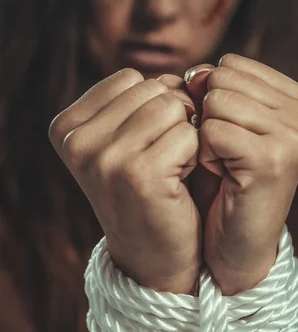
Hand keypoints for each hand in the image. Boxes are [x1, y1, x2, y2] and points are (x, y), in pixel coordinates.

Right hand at [49, 69, 200, 294]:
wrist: (155, 256)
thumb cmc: (149, 189)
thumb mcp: (127, 138)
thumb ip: (141, 99)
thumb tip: (191, 76)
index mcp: (67, 127)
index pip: (132, 78)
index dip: (154, 106)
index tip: (146, 145)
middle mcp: (77, 141)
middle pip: (153, 88)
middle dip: (173, 119)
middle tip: (162, 160)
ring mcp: (104, 158)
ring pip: (173, 106)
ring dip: (186, 135)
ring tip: (170, 168)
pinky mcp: (138, 174)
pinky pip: (190, 133)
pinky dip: (196, 154)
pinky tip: (180, 181)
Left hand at [185, 54, 297, 294]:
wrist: (238, 244)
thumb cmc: (226, 180)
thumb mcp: (222, 122)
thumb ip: (211, 88)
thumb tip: (195, 72)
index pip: (230, 64)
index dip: (213, 99)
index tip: (230, 136)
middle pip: (221, 80)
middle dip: (208, 117)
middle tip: (226, 154)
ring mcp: (294, 135)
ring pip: (215, 102)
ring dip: (206, 138)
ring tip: (226, 165)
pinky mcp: (273, 159)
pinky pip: (212, 131)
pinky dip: (205, 156)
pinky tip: (225, 177)